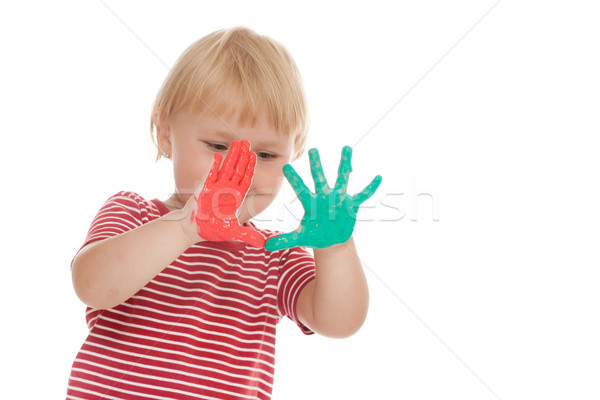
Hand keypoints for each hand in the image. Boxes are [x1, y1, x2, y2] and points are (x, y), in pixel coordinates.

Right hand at [192, 140, 265, 247]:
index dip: (250, 167)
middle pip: (237, 168)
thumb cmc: (213, 229)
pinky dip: (214, 166)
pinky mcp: (204, 187)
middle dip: (242, 155)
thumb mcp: (233, 232)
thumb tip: (262, 243)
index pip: (246, 178)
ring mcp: (215, 186)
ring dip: (231, 155)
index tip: (254, 155)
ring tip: (236, 142)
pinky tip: (218, 156)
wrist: (194, 229)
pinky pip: (210, 174)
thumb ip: (247, 235)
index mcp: (236, 197)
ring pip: (226, 167)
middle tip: (246, 141)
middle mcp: (227, 189)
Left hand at [265, 145, 381, 250]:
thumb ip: (284, 240)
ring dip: (345, 164)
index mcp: (311, 203)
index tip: (285, 166)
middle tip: (313, 149)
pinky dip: (371, 187)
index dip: (294, 178)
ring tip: (347, 147)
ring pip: (342, 178)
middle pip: (319, 177)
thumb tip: (266, 246)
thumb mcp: (300, 238)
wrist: (332, 239)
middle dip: (316, 164)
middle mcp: (324, 196)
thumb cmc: (315, 235)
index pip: (300, 188)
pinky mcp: (351, 204)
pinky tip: (378, 178)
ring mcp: (339, 198)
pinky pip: (362, 194)